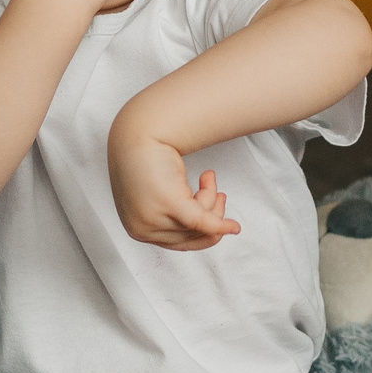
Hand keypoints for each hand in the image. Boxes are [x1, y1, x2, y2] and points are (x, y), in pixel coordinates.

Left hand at [108, 131, 238, 250]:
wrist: (138, 130)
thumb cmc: (145, 157)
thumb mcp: (156, 193)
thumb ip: (169, 213)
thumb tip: (204, 227)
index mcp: (137, 228)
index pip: (178, 243)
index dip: (202, 231)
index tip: (215, 213)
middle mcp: (142, 228)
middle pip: (192, 236)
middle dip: (211, 213)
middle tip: (217, 193)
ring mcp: (152, 218)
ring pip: (198, 225)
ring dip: (210, 199)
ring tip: (208, 176)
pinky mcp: (166, 203)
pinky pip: (202, 221)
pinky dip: (221, 225)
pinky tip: (234, 226)